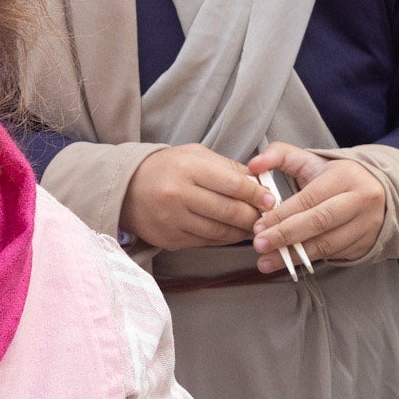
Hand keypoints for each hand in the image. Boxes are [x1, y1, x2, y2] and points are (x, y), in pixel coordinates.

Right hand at [119, 144, 272, 251]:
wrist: (126, 188)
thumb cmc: (166, 168)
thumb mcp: (195, 156)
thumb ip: (227, 168)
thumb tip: (259, 183)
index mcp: (188, 169)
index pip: (232, 184)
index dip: (256, 194)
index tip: (271, 199)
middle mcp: (179, 195)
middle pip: (228, 211)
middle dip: (253, 216)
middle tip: (267, 216)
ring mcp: (173, 221)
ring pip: (219, 232)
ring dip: (242, 231)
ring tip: (255, 226)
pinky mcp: (170, 239)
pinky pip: (206, 242)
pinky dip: (224, 239)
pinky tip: (232, 233)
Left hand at [250, 144, 387, 268]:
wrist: (377, 192)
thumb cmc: (334, 179)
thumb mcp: (311, 162)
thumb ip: (280, 156)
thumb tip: (254, 164)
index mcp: (345, 176)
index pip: (309, 198)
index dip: (282, 214)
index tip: (258, 225)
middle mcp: (360, 200)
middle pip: (319, 222)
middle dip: (285, 236)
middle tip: (259, 244)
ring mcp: (366, 224)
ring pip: (326, 244)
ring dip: (293, 255)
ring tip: (266, 261)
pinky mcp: (366, 244)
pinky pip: (333, 255)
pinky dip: (308, 259)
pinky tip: (288, 262)